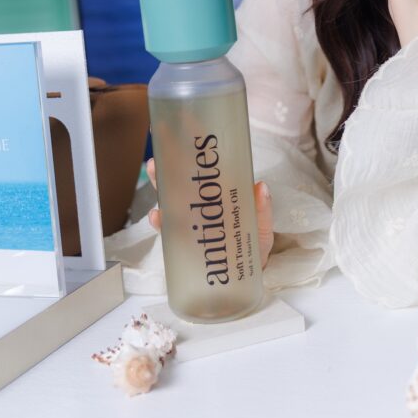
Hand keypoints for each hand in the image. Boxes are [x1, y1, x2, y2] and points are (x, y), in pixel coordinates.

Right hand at [146, 158, 273, 269]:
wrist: (245, 279)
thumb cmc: (254, 248)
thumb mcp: (262, 228)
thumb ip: (262, 211)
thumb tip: (261, 186)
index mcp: (222, 198)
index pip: (207, 174)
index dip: (195, 155)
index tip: (186, 138)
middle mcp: (203, 207)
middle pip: (183, 183)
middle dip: (169, 166)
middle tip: (158, 157)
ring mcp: (191, 223)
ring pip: (171, 201)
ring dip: (161, 187)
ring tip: (155, 173)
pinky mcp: (183, 242)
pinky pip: (168, 229)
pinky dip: (161, 221)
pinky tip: (158, 216)